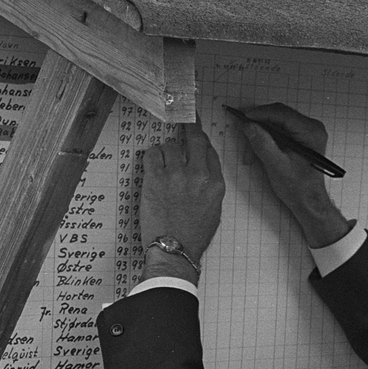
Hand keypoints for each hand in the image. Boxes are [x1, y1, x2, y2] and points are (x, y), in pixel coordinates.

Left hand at [139, 121, 224, 280]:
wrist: (175, 250)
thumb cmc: (193, 236)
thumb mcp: (213, 210)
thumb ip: (209, 187)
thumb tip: (200, 170)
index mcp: (215, 184)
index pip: (210, 151)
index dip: (201, 140)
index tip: (197, 133)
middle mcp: (198, 176)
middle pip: (195, 139)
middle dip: (189, 126)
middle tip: (183, 118)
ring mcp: (176, 175)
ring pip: (170, 146)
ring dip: (166, 151)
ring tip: (163, 164)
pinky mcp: (155, 179)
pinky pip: (152, 154)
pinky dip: (152, 157)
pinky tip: (152, 165)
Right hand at [237, 103, 352, 247]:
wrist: (309, 202)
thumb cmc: (300, 188)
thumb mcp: (277, 166)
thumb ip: (262, 144)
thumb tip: (249, 126)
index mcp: (311, 132)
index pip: (282, 113)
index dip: (260, 113)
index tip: (244, 117)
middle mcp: (311, 128)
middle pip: (278, 116)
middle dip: (259, 126)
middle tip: (244, 132)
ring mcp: (306, 133)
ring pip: (277, 125)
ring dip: (261, 136)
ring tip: (250, 153)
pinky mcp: (300, 139)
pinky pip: (280, 132)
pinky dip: (267, 140)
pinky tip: (259, 152)